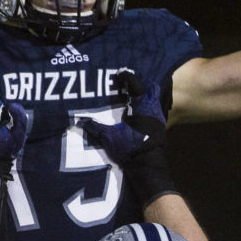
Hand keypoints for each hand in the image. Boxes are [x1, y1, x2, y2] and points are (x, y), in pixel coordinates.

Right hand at [77, 69, 175, 205]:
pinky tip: (138, 111)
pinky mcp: (160, 127)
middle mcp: (153, 108)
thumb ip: (96, 127)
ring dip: (144, 95)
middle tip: (128, 84)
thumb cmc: (130, 149)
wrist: (147, 167)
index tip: (119, 74)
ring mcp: (159, 117)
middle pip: (151, 87)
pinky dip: (147, 106)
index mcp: (142, 106)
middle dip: (141, 83)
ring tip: (132, 96)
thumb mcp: (109, 138)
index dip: (128, 76)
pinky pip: (154, 109)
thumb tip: (80, 121)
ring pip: (154, 98)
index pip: (137, 83)